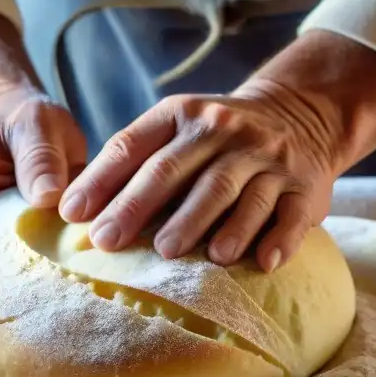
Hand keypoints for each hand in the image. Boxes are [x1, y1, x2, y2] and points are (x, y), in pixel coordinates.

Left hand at [59, 81, 338, 271]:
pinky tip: (261, 262)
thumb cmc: (219, 138)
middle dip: (139, 206)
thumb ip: (134, 161)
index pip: (135, 145)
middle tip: (109, 242)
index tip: (72, 214)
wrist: (304, 115)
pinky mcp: (304, 188)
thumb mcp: (178, 128)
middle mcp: (225, 131)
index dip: (102, 180)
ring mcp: (267, 159)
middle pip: (177, 171)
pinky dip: (277, 239)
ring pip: (232, 192)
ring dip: (203, 224)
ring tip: (172, 253)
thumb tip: (73, 209)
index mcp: (184, 115)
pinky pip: (291, 214)